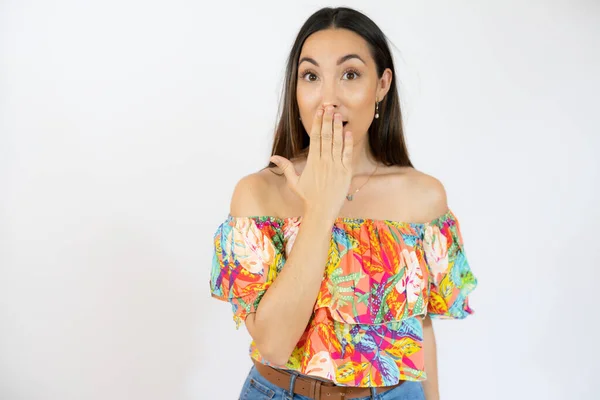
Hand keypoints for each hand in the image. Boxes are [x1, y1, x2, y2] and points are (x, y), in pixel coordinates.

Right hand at [270, 106, 352, 220]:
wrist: (321, 211)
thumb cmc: (308, 197)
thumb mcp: (294, 182)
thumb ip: (285, 167)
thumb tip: (272, 157)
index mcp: (312, 162)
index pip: (315, 138)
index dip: (317, 124)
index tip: (319, 112)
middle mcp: (324, 162)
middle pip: (326, 137)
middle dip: (327, 121)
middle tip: (329, 107)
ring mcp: (336, 167)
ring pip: (337, 143)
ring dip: (338, 128)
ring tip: (338, 115)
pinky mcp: (346, 173)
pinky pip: (347, 155)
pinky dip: (348, 143)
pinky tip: (348, 132)